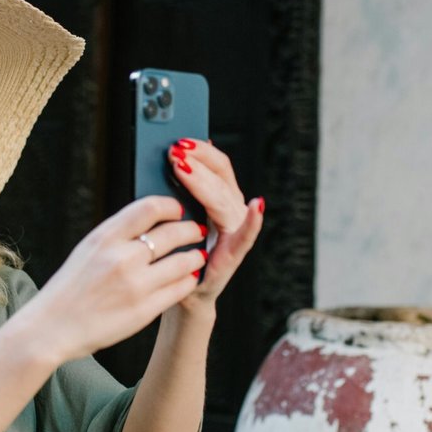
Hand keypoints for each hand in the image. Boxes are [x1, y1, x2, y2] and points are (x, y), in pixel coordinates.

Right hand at [22, 195, 207, 362]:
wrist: (51, 328)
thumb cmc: (70, 288)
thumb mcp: (87, 250)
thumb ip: (118, 235)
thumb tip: (151, 220)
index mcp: (105, 237)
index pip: (149, 208)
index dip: (171, 206)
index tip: (178, 210)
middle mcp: (122, 258)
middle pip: (173, 233)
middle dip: (191, 230)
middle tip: (197, 231)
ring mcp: (135, 285)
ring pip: (183, 262)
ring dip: (194, 256)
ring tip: (197, 255)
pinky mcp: (144, 310)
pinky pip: (179, 289)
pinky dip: (188, 281)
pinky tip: (188, 278)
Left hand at [165, 137, 262, 311]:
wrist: (181, 290)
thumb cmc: (178, 250)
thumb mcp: (178, 214)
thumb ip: (183, 189)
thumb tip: (179, 153)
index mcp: (222, 198)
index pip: (219, 165)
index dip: (202, 151)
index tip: (181, 141)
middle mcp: (234, 210)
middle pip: (221, 178)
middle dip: (198, 162)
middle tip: (175, 153)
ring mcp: (237, 231)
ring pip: (224, 198)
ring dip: (204, 182)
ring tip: (183, 169)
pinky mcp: (234, 254)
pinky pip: (246, 235)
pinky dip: (253, 221)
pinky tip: (256, 207)